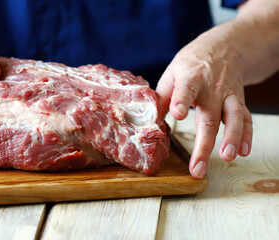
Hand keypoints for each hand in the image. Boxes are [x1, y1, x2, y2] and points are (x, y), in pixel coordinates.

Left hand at [156, 26, 252, 178]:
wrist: (224, 47)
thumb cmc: (190, 65)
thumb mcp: (172, 75)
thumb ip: (161, 98)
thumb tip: (147, 122)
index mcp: (190, 78)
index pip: (185, 90)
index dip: (181, 102)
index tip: (177, 114)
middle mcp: (212, 88)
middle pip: (209, 117)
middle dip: (204, 144)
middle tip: (197, 167)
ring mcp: (228, 95)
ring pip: (233, 117)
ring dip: (232, 138)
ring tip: (227, 157)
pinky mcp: (239, 101)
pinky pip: (246, 118)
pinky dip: (247, 135)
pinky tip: (243, 151)